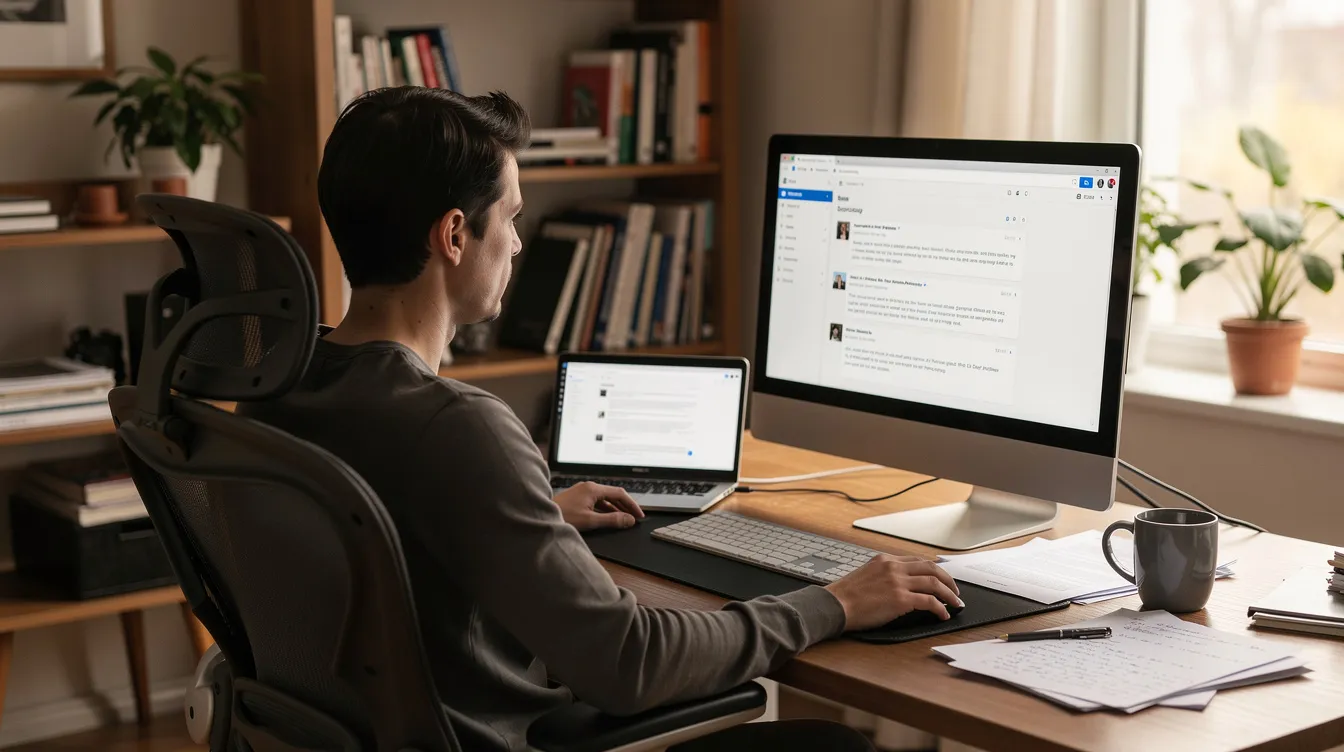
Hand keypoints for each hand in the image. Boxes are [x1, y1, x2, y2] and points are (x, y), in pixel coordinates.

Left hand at [553, 481, 645, 531]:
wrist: (541, 516)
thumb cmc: (562, 516)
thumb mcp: (590, 520)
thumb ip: (612, 520)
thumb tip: (628, 520)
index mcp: (593, 488)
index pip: (620, 493)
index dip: (632, 505)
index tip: (639, 515)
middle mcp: (588, 487)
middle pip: (613, 495)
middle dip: (625, 506)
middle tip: (635, 518)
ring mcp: (582, 492)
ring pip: (605, 499)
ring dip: (615, 509)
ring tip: (624, 519)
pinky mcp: (577, 498)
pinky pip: (596, 501)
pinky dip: (605, 509)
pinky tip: (608, 517)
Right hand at [823, 554, 961, 631]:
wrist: (835, 605)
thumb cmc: (845, 596)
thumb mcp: (865, 575)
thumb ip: (883, 575)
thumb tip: (899, 585)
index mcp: (885, 560)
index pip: (917, 560)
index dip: (934, 569)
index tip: (942, 578)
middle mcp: (894, 567)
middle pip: (931, 568)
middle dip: (948, 580)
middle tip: (955, 591)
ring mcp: (898, 582)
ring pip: (934, 583)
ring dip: (949, 594)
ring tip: (955, 603)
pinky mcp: (900, 600)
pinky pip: (929, 602)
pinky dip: (940, 608)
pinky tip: (943, 615)